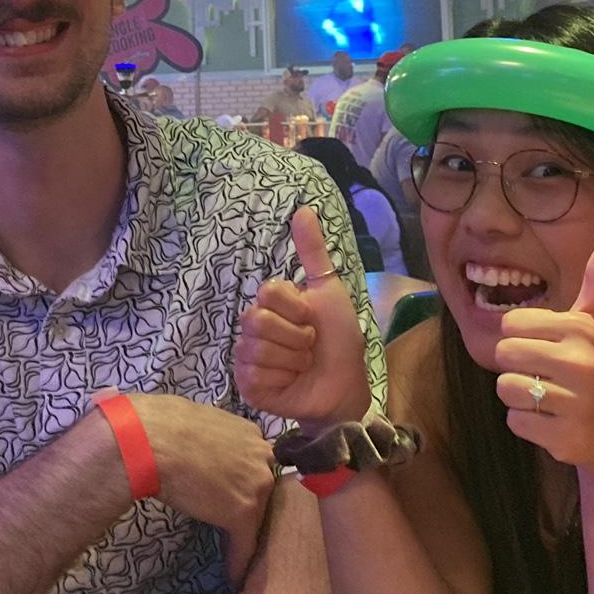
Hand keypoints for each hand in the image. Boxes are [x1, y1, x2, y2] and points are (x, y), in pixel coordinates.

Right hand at [131, 394, 276, 587]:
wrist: (153, 440)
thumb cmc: (164, 425)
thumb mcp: (200, 421)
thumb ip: (214, 436)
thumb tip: (200, 442)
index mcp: (251, 432)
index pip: (256, 462)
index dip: (244, 478)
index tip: (234, 491)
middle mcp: (262, 457)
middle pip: (263, 487)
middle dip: (250, 503)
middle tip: (235, 518)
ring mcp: (257, 486)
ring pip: (257, 517)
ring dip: (246, 533)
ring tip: (237, 550)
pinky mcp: (243, 513)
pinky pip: (245, 544)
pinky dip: (238, 561)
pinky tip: (232, 575)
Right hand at [234, 206, 371, 432]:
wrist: (346, 385)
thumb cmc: (339, 339)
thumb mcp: (329, 291)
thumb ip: (313, 251)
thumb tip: (304, 208)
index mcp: (272, 303)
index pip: (268, 292)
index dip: (296, 308)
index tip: (312, 319)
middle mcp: (254, 327)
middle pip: (257, 320)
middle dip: (295, 336)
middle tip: (309, 345)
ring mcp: (247, 356)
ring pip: (258, 350)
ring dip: (291, 360)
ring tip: (302, 365)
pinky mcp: (247, 384)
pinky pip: (254, 375)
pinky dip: (281, 379)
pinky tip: (291, 381)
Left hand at [493, 237, 593, 471]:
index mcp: (582, 329)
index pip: (509, 323)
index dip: (521, 336)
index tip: (548, 346)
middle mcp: (582, 363)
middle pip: (504, 354)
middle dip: (517, 366)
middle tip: (547, 374)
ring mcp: (576, 404)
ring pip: (506, 388)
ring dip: (520, 396)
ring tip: (549, 397)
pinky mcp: (565, 438)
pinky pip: (515, 422)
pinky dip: (527, 424)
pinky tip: (553, 421)